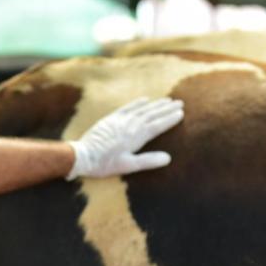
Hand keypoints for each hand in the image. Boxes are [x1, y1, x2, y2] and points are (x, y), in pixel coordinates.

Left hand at [67, 97, 183, 179]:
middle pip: (153, 114)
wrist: (84, 155)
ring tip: (167, 100)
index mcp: (137, 137)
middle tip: (180, 103)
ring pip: (143, 109)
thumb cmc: (106, 163)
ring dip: (156, 104)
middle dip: (167, 108)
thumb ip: (148, 161)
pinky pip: (128, 107)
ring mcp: (121, 120)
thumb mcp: (129, 166)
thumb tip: (168, 158)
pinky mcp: (112, 118)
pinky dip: (137, 103)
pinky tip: (145, 99)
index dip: (170, 119)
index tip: (181, 113)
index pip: (158, 125)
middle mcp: (131, 125)